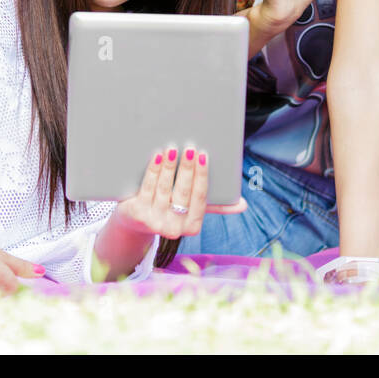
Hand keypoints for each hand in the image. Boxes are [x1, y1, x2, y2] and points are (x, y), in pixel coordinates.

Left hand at [114, 146, 246, 240]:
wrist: (135, 222)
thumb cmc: (170, 208)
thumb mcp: (192, 209)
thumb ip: (216, 205)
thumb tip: (243, 205)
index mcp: (192, 226)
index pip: (200, 197)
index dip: (202, 175)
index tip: (203, 155)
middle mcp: (174, 228)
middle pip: (183, 192)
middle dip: (187, 168)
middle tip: (190, 148)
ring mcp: (154, 222)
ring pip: (164, 189)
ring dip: (169, 166)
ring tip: (173, 148)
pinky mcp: (137, 214)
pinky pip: (147, 188)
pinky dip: (153, 170)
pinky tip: (157, 157)